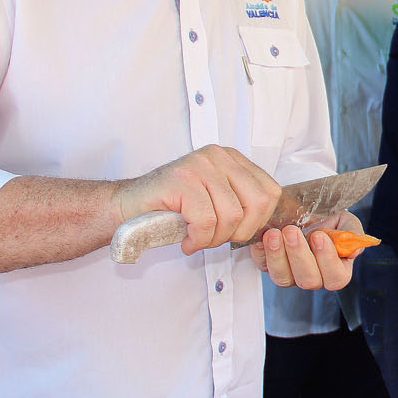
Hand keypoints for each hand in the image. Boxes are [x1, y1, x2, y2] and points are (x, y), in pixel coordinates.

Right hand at [114, 145, 281, 254]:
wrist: (127, 206)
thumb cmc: (173, 208)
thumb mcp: (215, 199)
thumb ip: (241, 202)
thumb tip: (268, 226)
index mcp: (232, 158)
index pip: (270, 192)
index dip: (257, 220)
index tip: (235, 231)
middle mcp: (218, 156)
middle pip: (257, 203)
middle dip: (239, 232)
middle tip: (215, 239)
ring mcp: (199, 165)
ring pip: (231, 216)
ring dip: (214, 239)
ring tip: (197, 239)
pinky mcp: (181, 180)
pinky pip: (206, 221)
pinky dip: (198, 240)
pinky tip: (187, 241)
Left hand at [249, 209, 358, 290]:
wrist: (306, 210)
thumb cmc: (328, 219)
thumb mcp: (345, 221)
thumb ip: (353, 233)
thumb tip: (354, 249)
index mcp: (336, 270)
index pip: (336, 277)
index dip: (328, 260)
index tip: (319, 236)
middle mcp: (313, 277)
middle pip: (308, 280)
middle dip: (299, 255)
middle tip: (292, 231)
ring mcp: (290, 275)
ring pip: (283, 278)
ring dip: (278, 255)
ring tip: (275, 233)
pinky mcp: (269, 266)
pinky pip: (263, 266)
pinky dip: (261, 252)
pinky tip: (262, 237)